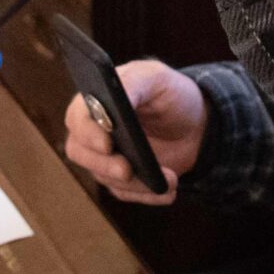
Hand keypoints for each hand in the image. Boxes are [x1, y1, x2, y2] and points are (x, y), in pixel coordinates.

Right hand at [63, 60, 207, 205]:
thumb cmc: (170, 94)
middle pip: (80, 153)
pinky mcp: (121, 179)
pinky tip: (168, 190)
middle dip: (104, 165)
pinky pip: (125, 193)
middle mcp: (93, 130)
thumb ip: (134, 83)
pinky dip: (147, 195)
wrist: (196, 124)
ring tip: (169, 179)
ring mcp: (105, 157)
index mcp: (96, 100)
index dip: (87, 132)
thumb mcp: (156, 78)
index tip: (107, 143)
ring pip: (104, 177)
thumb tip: (116, 100)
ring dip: (135, 183)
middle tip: (128, 170)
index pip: (77, 117)